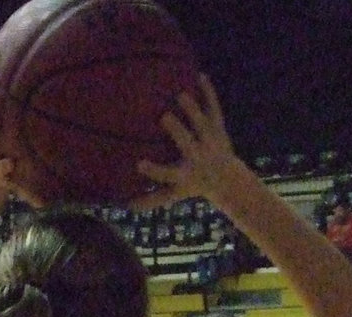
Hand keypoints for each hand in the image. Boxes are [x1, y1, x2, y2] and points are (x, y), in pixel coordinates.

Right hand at [131, 76, 236, 210]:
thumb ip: (150, 199)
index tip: (139, 163)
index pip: (167, 173)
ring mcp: (210, 140)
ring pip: (202, 123)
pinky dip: (209, 93)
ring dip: (193, 109)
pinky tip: (200, 76)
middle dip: (178, 130)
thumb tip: (125, 205)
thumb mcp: (172, 194)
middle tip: (164, 116)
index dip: (154, 170)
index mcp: (184, 173)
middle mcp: (198, 157)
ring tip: (180, 95)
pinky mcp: (218, 128)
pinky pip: (214, 108)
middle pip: (187, 143)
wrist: (227, 178)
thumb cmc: (192, 185)